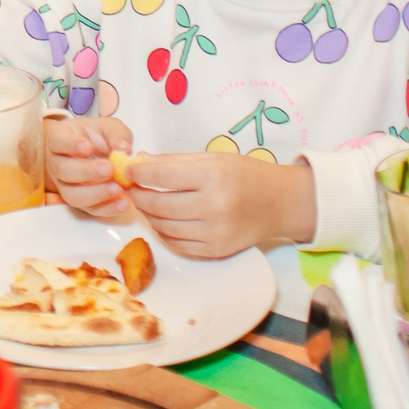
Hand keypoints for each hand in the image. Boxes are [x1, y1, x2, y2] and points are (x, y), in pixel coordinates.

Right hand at [45, 115, 136, 218]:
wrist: (88, 154)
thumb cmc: (94, 138)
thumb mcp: (105, 128)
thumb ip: (115, 134)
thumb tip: (124, 148)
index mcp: (59, 140)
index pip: (58, 141)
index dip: (70, 145)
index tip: (87, 147)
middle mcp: (57, 164)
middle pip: (64, 171)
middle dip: (87, 172)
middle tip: (109, 169)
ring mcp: (65, 185)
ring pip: (72, 194)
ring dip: (96, 194)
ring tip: (117, 189)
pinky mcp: (80, 201)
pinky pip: (89, 209)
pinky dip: (107, 208)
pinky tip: (123, 203)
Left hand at [127, 152, 315, 258]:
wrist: (280, 203)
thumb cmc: (246, 175)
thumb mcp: (214, 158)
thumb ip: (175, 161)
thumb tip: (140, 162)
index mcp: (212, 177)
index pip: (161, 176)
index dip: (138, 173)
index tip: (127, 170)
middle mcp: (213, 206)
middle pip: (158, 204)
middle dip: (138, 195)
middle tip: (131, 188)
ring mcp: (214, 232)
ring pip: (163, 226)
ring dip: (148, 214)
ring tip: (146, 202)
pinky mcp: (216, 250)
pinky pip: (177, 244)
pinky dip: (163, 232)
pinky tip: (162, 220)